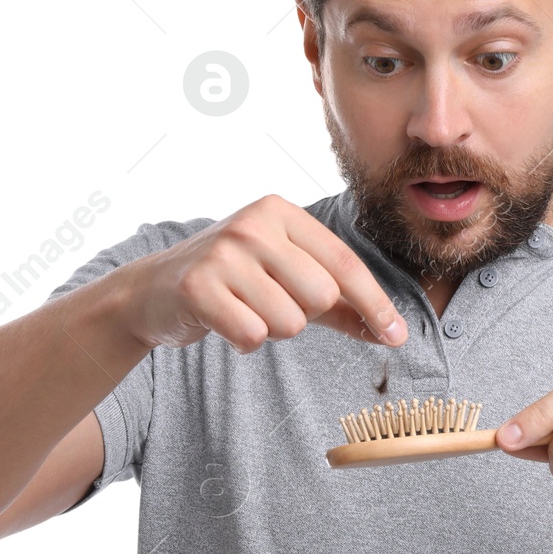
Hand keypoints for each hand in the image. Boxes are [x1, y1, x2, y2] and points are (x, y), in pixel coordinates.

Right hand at [126, 194, 407, 352]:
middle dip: (304, 314)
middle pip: (321, 295)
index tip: (398, 337)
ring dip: (272, 328)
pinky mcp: (198, 287)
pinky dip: (244, 340)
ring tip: (245, 310)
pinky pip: (252, 335)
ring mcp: (223, 253)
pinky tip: (226, 322)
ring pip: (288, 321)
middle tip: (271, 303)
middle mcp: (253, 225)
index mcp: (282, 213)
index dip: (375, 303)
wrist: (154, 289)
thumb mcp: (288, 279)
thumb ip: (340, 305)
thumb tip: (391, 333)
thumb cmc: (235, 282)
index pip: (344, 264)